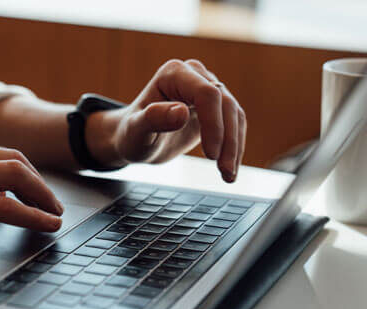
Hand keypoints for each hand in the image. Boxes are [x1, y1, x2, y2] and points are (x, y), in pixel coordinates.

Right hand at [0, 135, 63, 254]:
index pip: (0, 152)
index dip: (26, 172)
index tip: (37, 188)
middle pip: (16, 160)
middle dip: (41, 183)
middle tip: (53, 203)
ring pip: (17, 178)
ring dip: (43, 198)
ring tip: (55, 215)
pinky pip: (7, 208)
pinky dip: (34, 216)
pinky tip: (46, 225)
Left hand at [88, 59, 245, 181]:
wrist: (136, 140)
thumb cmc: (132, 133)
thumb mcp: (136, 130)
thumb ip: (154, 118)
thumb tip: (181, 112)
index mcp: (174, 74)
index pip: (206, 93)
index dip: (213, 124)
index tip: (210, 155)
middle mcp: (194, 75)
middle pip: (225, 103)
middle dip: (228, 140)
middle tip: (225, 172)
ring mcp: (207, 89)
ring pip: (234, 114)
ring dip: (235, 146)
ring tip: (228, 175)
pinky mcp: (216, 107)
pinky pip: (234, 124)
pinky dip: (235, 147)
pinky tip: (230, 168)